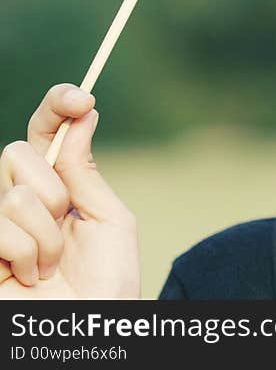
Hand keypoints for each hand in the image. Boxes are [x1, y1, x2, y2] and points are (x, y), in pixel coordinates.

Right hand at [0, 84, 139, 297]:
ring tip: (52, 266)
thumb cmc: (108, 283)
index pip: (43, 134)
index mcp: (55, 188)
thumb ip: (87, 172)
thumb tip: (84, 115)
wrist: (95, 327)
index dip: (56, 107)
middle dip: (55, 190)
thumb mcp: (109, 220)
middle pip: (16, 151)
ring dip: (47, 236)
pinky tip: (30, 278)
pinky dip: (27, 254)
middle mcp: (18, 201)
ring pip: (14, 193)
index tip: (83, 98)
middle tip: (67, 227)